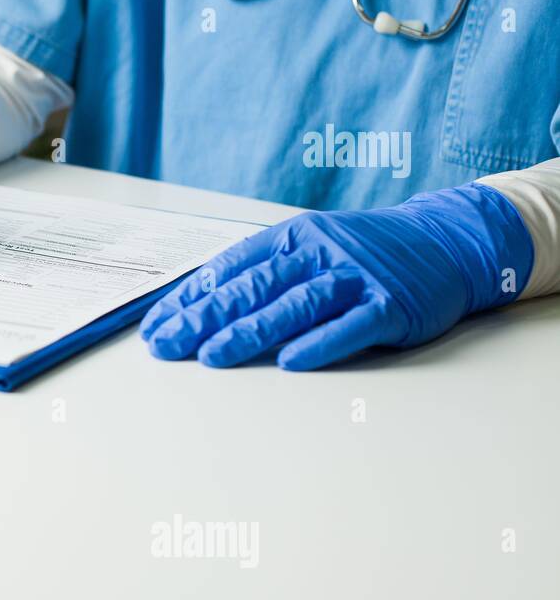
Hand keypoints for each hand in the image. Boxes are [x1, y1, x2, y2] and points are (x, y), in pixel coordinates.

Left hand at [139, 184, 532, 369]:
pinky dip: (320, 343)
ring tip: (212, 355)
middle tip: (167, 344)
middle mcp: (319, 253)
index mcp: (291, 237)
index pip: (230, 269)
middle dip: (204, 317)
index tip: (155, 326)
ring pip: (294, 304)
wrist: (443, 242)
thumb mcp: (307, 248)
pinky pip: (350, 326)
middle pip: (254, 287)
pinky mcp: (391, 305)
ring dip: (250, 331)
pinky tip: (290, 361)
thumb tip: (197, 305)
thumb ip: (260, 273)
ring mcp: (355, 278)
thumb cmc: (360, 254)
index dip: (190, 298)